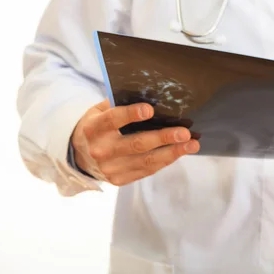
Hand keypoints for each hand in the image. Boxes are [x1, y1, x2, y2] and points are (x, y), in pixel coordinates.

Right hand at [71, 99, 199, 185]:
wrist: (81, 154)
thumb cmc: (100, 126)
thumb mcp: (101, 110)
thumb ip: (120, 102)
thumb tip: (151, 94)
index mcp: (93, 128)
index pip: (112, 120)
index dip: (130, 114)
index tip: (150, 109)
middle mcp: (100, 150)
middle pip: (136, 144)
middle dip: (163, 138)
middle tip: (184, 133)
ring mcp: (110, 168)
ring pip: (146, 161)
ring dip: (172, 152)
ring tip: (192, 144)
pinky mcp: (119, 179)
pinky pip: (147, 170)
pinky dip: (166, 160)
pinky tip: (180, 151)